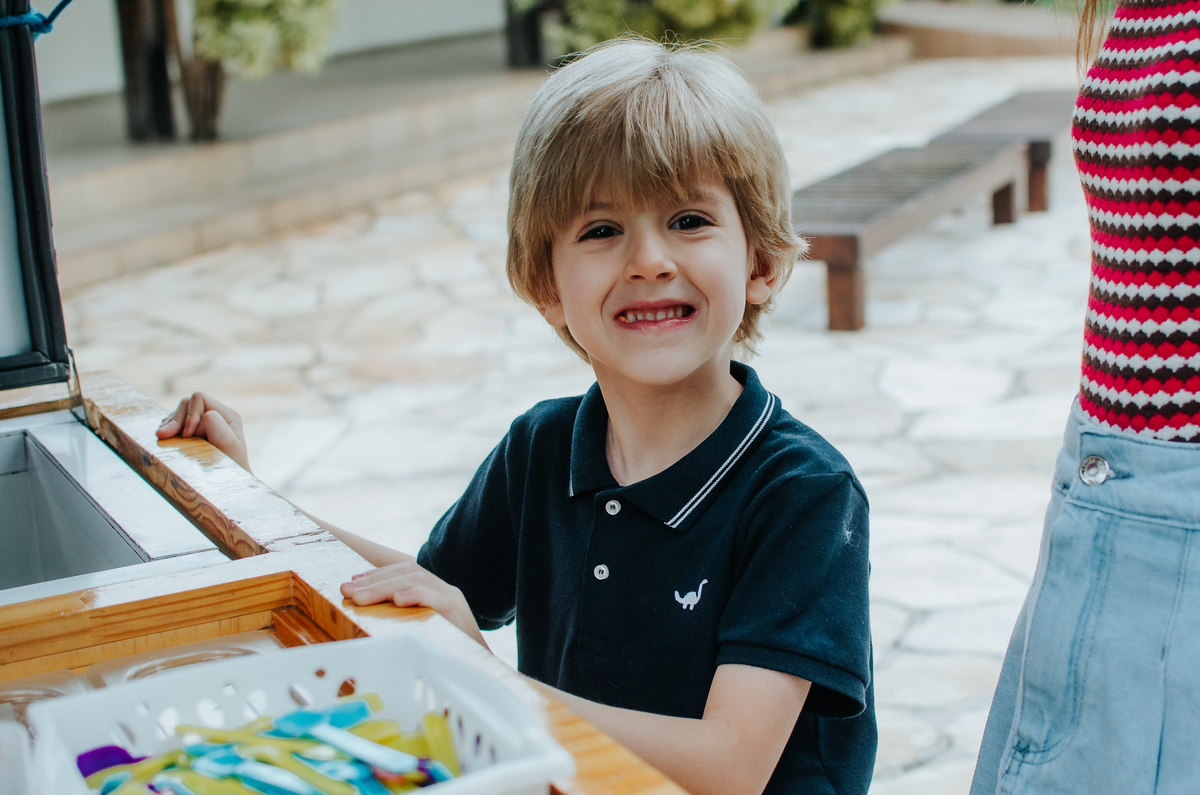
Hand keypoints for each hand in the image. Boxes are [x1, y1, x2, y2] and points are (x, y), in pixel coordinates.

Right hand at [157, 392, 251, 471]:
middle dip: (175, 419)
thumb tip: (205, 415)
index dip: (189, 415)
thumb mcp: (228, 446)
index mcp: (226, 415)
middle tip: (164, 436)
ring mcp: (201, 424)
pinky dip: (167, 429)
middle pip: (186, 403)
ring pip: (177, 412)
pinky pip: (172, 423)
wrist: (227, 488)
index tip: (187, 436)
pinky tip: (165, 438)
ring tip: (163, 437)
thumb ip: (218, 427)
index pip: (199, 398)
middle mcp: (215, 416)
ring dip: (169, 424)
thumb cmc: (231, 468)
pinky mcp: (191, 434)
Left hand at [340, 556, 487, 648]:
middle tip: (346, 591)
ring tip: (360, 598)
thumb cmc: (447, 659)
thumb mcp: (421, 636)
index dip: (378, 574)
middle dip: (374, 579)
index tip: (352, 583)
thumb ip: (402, 624)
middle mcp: (446, 591)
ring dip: (384, 586)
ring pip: (417, 579)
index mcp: (437, 593)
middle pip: (408, 571)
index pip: (406, 570)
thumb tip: (366, 626)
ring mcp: (454, 600)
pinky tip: (397, 599)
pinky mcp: (458, 615)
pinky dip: (415, 594)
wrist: (482, 674)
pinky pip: (436, 598)